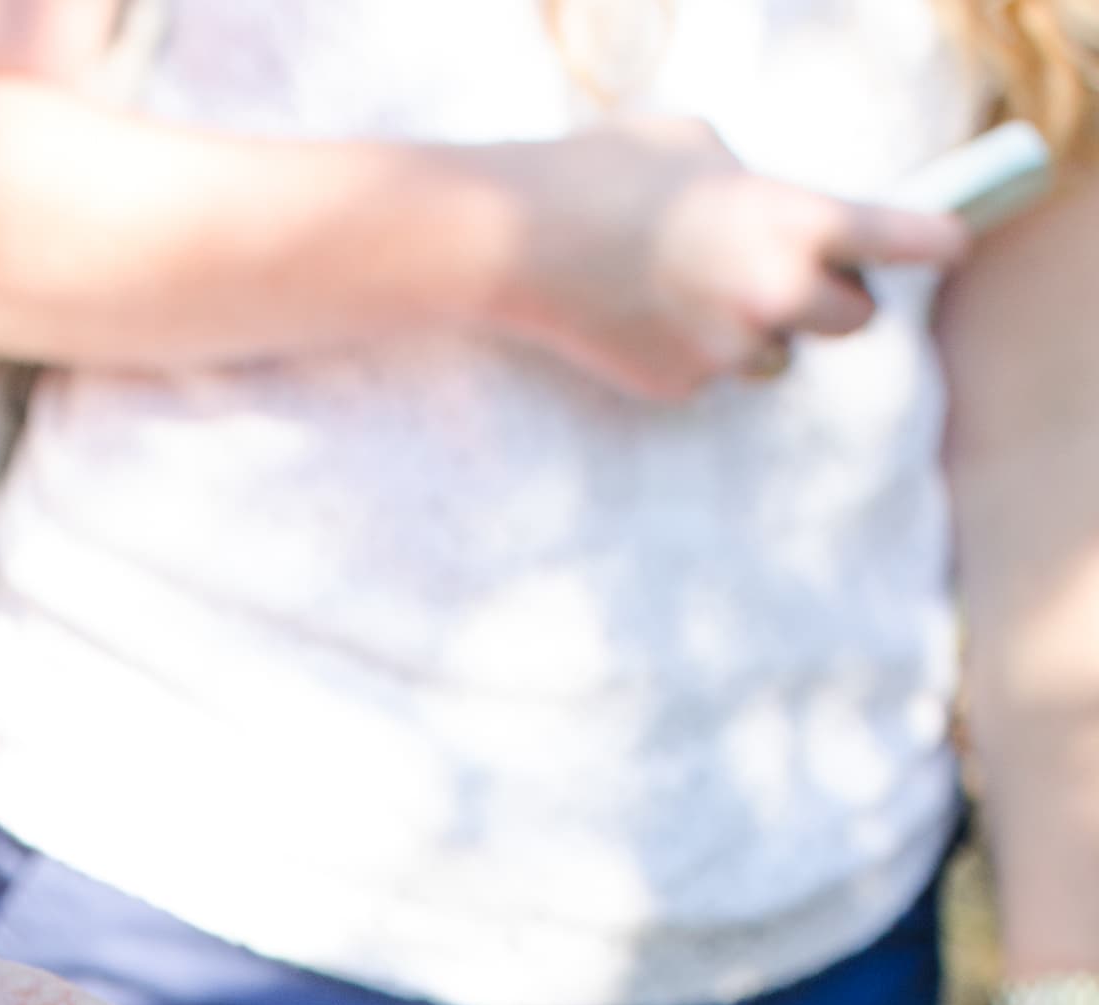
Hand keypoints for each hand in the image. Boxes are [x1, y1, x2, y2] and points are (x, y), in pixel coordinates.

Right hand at [483, 117, 965, 400]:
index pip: (892, 237)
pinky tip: (646, 316)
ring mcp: (727, 349)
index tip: (957, 245)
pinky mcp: (681, 386)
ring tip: (698, 293)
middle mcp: (773, 292)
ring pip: (778, 356)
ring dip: (760, 332)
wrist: (521, 240)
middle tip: (800, 275)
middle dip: (833, 299)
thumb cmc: (608, 170)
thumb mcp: (700, 145)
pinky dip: (693, 352)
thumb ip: (754, 186)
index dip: (933, 243)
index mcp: (790, 217)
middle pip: (852, 319)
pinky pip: (712, 374)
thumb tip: (768, 220)